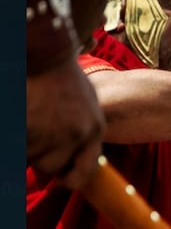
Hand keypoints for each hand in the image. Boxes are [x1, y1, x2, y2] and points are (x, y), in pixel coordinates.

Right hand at [26, 58, 104, 188]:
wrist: (45, 51)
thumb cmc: (61, 73)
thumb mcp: (86, 102)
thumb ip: (83, 130)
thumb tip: (70, 163)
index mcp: (95, 128)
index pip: (84, 171)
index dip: (68, 177)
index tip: (57, 177)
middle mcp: (77, 135)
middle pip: (51, 167)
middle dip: (39, 155)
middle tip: (35, 130)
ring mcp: (52, 133)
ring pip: (30, 157)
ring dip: (25, 143)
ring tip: (29, 117)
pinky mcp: (29, 129)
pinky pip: (18, 146)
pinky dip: (17, 137)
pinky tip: (22, 116)